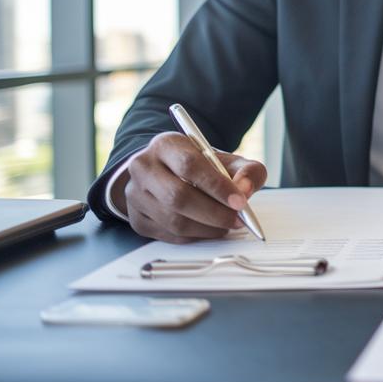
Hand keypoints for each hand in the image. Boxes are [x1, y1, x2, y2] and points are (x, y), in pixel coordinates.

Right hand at [113, 132, 267, 243]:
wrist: (170, 174)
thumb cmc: (202, 167)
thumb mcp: (227, 160)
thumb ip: (247, 170)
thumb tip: (245, 190)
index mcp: (165, 145)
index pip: (190, 165)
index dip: (217, 186)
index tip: (240, 201)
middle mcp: (143, 167)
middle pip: (178, 196)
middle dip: (214, 213)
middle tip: (238, 219)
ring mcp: (135, 195)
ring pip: (173, 220)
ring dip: (207, 228)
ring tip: (227, 224)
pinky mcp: (136, 219)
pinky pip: (169, 235)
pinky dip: (195, 236)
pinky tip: (210, 229)